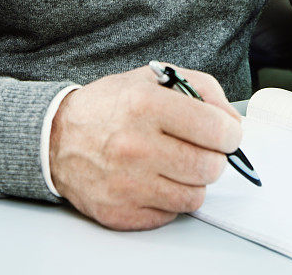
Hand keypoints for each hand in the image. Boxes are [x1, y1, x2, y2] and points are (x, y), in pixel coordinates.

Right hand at [49, 65, 241, 230]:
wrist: (58, 138)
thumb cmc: (110, 106)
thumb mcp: (153, 78)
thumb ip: (201, 89)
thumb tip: (233, 122)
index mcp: (145, 106)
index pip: (215, 129)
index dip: (231, 133)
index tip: (228, 133)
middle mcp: (135, 146)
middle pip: (210, 167)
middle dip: (215, 157)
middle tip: (202, 148)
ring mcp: (127, 184)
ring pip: (195, 196)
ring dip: (193, 180)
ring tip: (177, 163)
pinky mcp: (120, 213)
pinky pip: (170, 214)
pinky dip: (170, 198)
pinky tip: (155, 178)